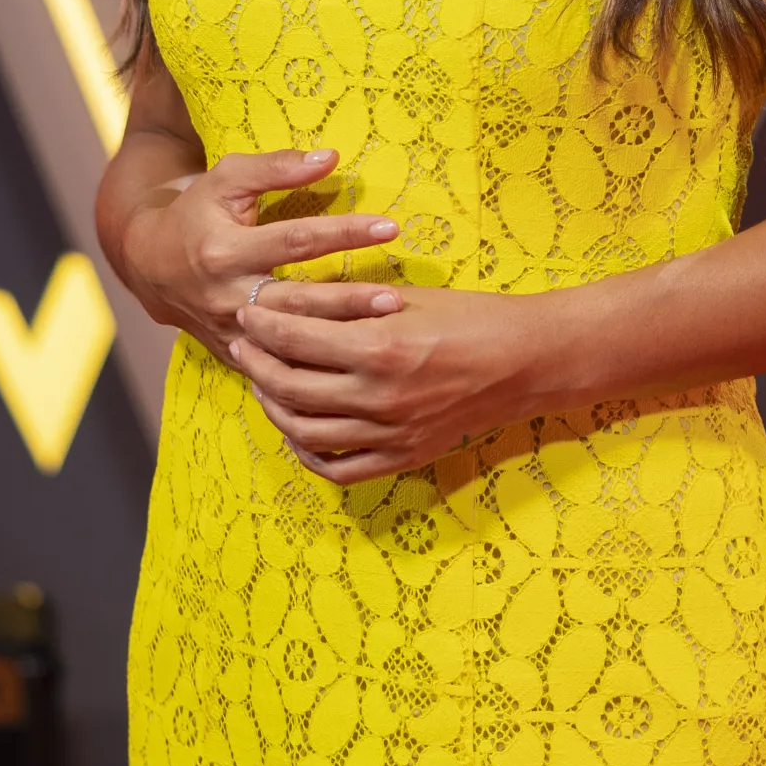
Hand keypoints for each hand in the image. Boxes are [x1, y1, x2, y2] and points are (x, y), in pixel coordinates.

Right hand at [114, 147, 399, 359]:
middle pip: (298, 300)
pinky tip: (352, 364)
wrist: (149, 262)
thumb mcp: (227, 178)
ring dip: (339, 335)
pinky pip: (277, 366)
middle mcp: (226, 295)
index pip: (296, 240)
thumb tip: (330, 158)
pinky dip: (313, 365)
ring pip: (291, 340)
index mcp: (225, 249)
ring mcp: (230, 330)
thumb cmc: (197, 211)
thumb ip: (276, 167)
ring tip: (386, 329)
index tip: (388, 227)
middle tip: (394, 299)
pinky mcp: (233, 354)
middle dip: (348, 300)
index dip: (343, 233)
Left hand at [232, 281, 543, 482]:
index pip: (295, 340)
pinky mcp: (403, 457)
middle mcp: (379, 397)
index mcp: (379, 348)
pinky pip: (340, 468)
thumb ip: (344, 303)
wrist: (523, 361)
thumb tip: (288, 299)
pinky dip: (309, 453)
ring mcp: (391, 434)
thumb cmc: (467, 316)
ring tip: (263, 383)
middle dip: (256, 362)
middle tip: (242, 344)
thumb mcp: (403, 297)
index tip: (246, 311)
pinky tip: (297, 430)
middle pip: (290, 386)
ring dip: (273, 407)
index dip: (263, 325)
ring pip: (305, 431)